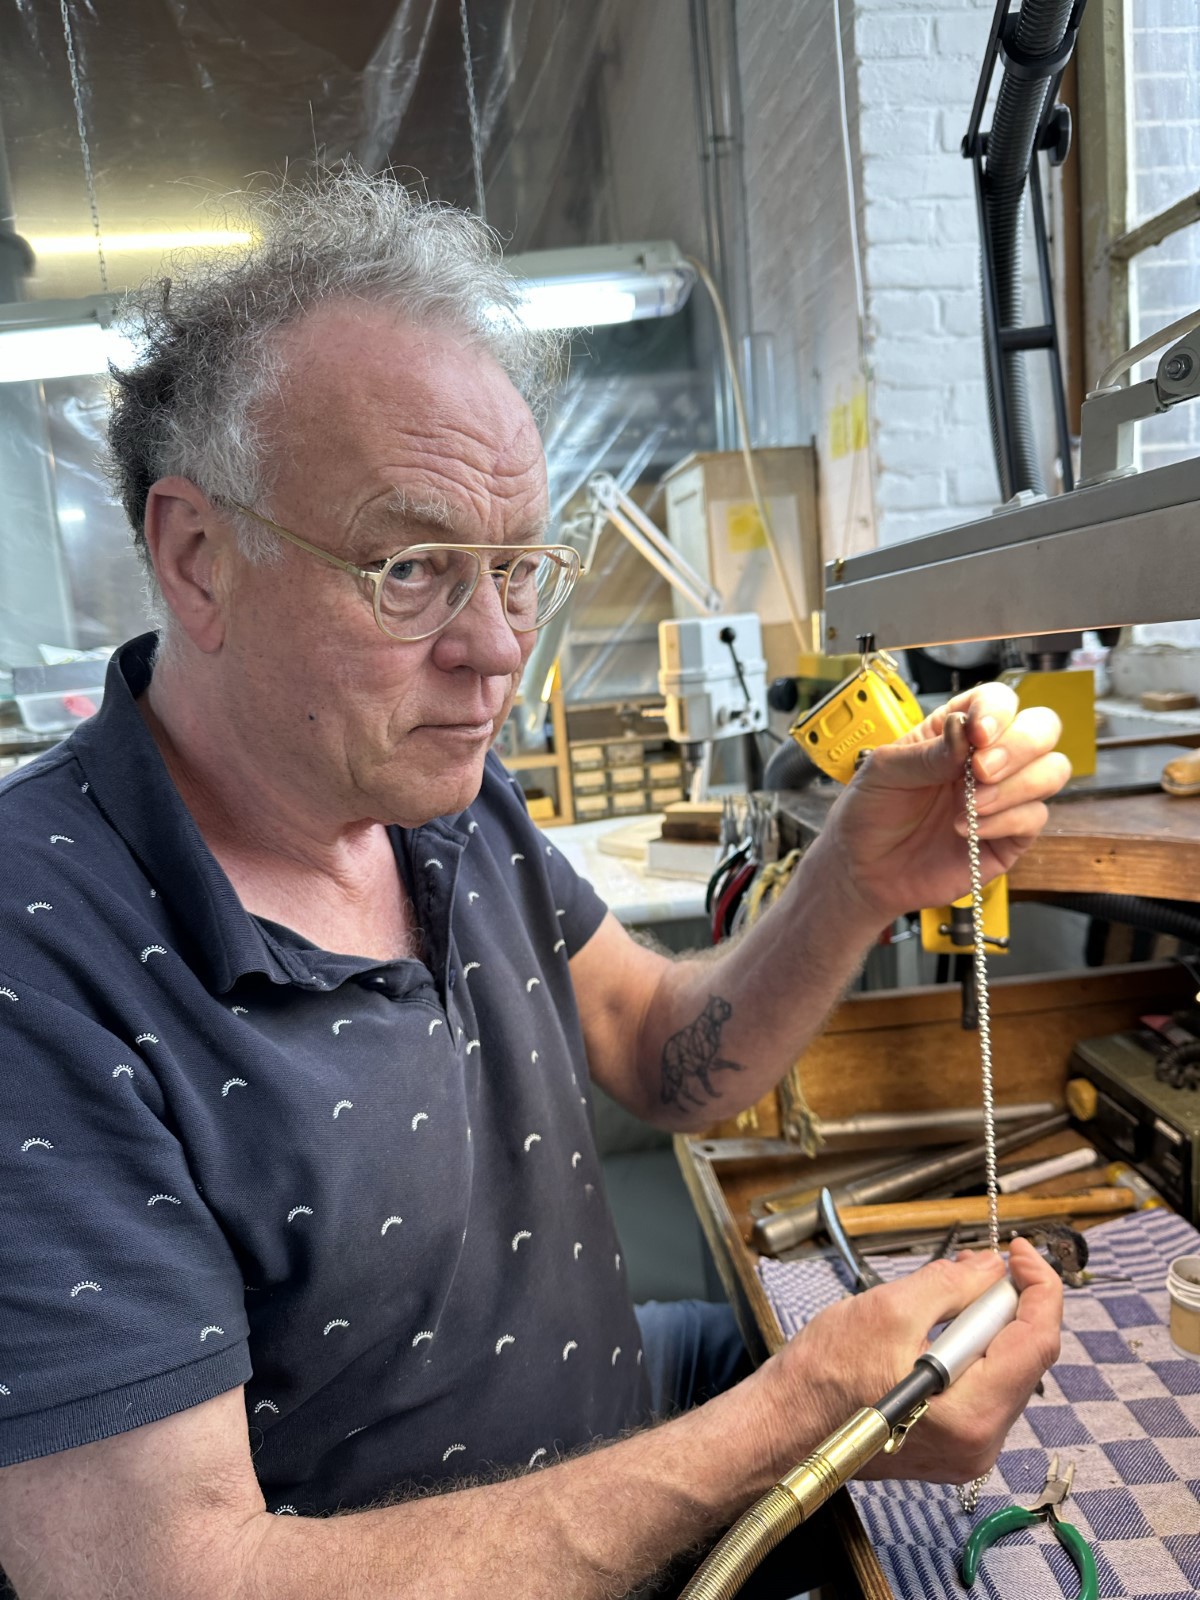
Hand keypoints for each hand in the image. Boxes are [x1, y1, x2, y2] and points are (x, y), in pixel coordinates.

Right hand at [756, 1239, 1061, 1484]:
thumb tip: (992, 1268)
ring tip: (956, 1289)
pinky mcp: (951, 1445)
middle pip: (1025, 1357)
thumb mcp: (890, 1310)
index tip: (1020, 1252)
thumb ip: (953, 1285)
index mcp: (971, 1415)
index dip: (1037, 1286)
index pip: (1037, 1342)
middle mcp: (979, 1444)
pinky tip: (945, 1326)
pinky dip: (971, 1351)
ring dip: (987, 1324)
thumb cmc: (822, 1378)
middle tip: (983, 1262)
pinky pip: (982, 1388)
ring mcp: (967, 1450)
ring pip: (1004, 1371)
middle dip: (1008, 1301)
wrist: (784, 1423)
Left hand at [820, 682, 1070, 925]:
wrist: (863, 870)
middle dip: (1020, 745)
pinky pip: (1035, 818)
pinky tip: (968, 829)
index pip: (999, 701)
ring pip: (1052, 770)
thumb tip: (964, 730)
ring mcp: (1003, 797)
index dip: (997, 711)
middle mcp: (987, 758)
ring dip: (1016, 785)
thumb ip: (927, 752)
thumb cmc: (870, 813)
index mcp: (956, 732)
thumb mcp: (883, 772)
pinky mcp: (1009, 836)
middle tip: (981, 770)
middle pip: (1042, 729)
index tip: (977, 734)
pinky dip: (1005, 821)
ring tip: (971, 804)